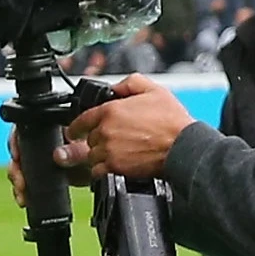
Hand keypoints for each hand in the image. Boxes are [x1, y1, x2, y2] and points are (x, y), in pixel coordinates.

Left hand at [55, 75, 191, 180]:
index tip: (72, 131)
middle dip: (97, 140)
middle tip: (112, 141)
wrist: (182, 146)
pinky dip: (102, 170)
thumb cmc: (172, 121)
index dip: (75, 127)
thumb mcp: (153, 90)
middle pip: (89, 138)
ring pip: (91, 156)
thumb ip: (129, 83)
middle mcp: (106, 131)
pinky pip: (97, 171)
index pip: (81, 120)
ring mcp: (109, 150)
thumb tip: (115, 87)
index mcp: (111, 111)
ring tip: (116, 154)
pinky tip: (113, 166)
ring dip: (100, 156)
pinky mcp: (115, 168)